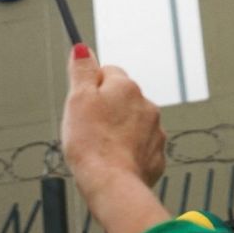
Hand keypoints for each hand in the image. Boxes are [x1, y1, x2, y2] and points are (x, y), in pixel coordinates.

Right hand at [62, 45, 166, 199]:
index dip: (90, 87)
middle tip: (88, 128)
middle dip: (106, 109)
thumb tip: (82, 48)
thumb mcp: (77, 100)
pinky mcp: (156, 156)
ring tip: (100, 148)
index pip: (107, 73)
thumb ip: (81, 70)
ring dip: (118, 130)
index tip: (81, 104)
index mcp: (127, 87)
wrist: (112, 184)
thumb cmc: (91, 143)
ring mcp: (155, 132)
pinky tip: (114, 161)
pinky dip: (128, 152)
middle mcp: (147, 105)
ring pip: (132, 123)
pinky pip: (140, 147)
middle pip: (121, 98)